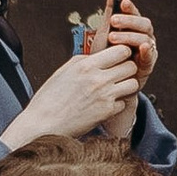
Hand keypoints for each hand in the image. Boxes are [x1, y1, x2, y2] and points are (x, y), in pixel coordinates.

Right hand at [4, 41, 138, 149]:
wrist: (42, 124)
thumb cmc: (49, 99)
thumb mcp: (64, 71)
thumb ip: (85, 60)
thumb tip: (100, 54)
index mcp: (86, 65)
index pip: (122, 51)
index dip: (123, 53)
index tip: (118, 57)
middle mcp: (98, 79)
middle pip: (131, 66)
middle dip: (127, 68)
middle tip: (119, 73)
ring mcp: (105, 96)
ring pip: (134, 84)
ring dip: (127, 85)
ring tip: (115, 88)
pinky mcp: (107, 112)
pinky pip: (124, 102)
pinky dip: (118, 103)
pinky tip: (105, 104)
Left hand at [87, 0, 159, 96]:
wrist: (104, 79)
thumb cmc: (106, 54)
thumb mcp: (105, 30)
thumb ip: (111, 10)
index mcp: (135, 28)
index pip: (136, 14)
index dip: (130, 8)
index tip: (122, 2)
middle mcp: (144, 37)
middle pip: (144, 24)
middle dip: (129, 22)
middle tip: (113, 22)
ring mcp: (147, 51)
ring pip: (145, 39)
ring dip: (129, 37)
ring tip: (113, 38)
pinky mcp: (147, 65)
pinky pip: (150, 56)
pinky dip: (147, 51)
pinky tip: (142, 47)